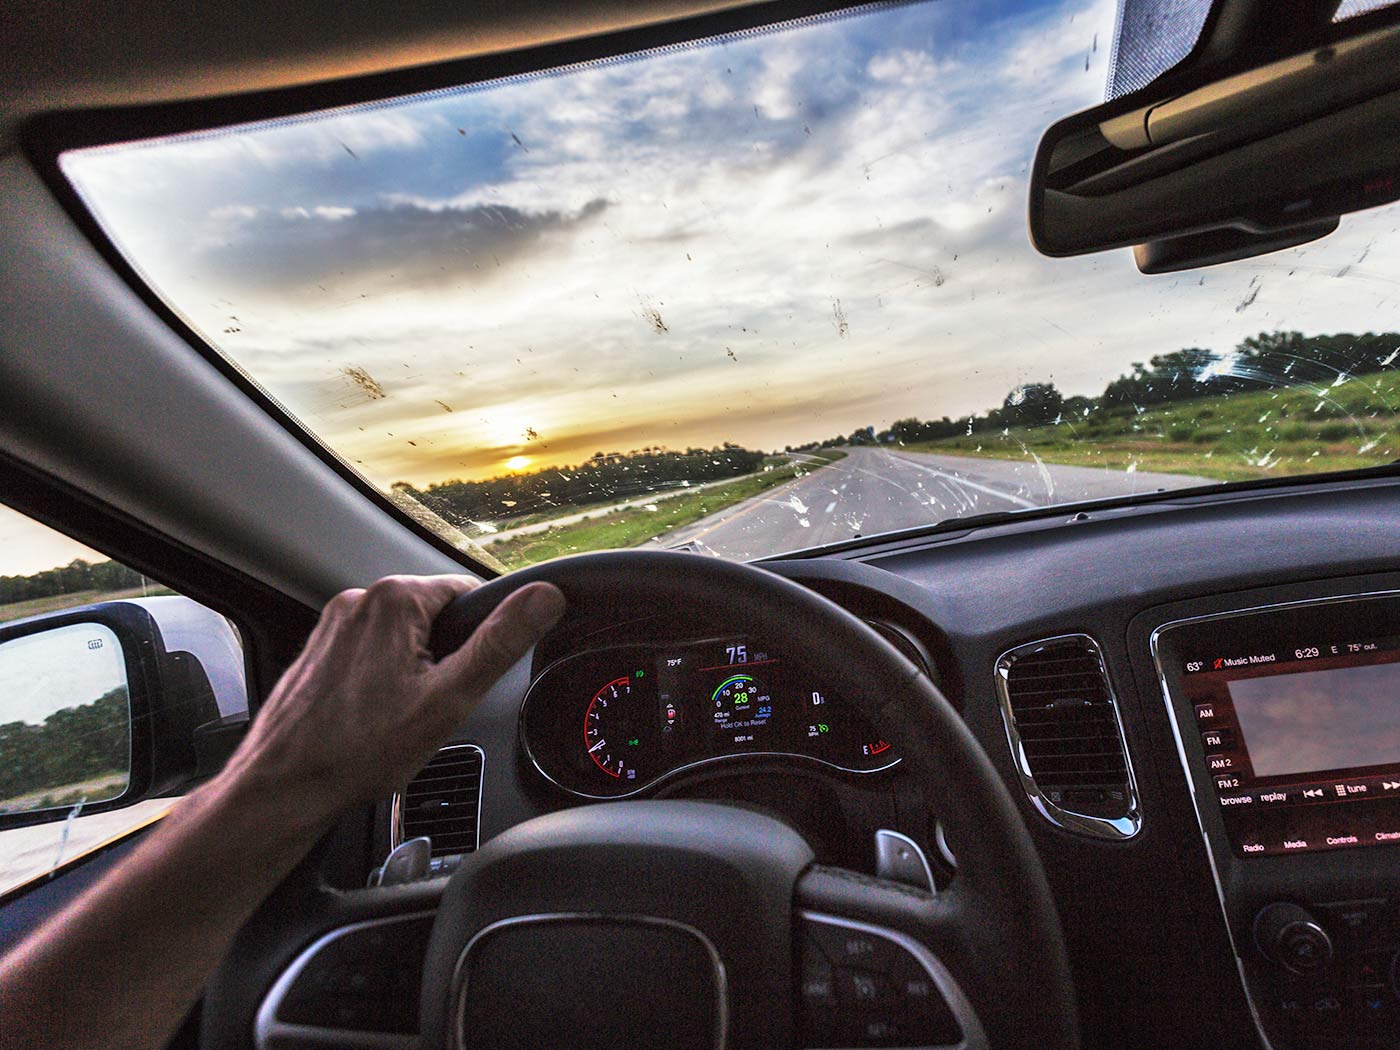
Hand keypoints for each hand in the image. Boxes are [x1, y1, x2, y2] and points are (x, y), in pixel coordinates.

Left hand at [220, 575, 563, 827]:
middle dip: (445, 659)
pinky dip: (382, 681)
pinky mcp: (319, 648)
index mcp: (396, 598)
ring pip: (403, 637)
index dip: (481, 640)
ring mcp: (334, 624)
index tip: (466, 680)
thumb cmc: (360, 751)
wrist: (284, 787)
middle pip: (435, 616)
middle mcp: (360, 599)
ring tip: (397, 718)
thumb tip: (545, 597)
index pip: (470, 594)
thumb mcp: (449, 698)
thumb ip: (500, 642)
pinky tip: (372, 718)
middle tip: (430, 707)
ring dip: (413, 671)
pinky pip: (372, 652)